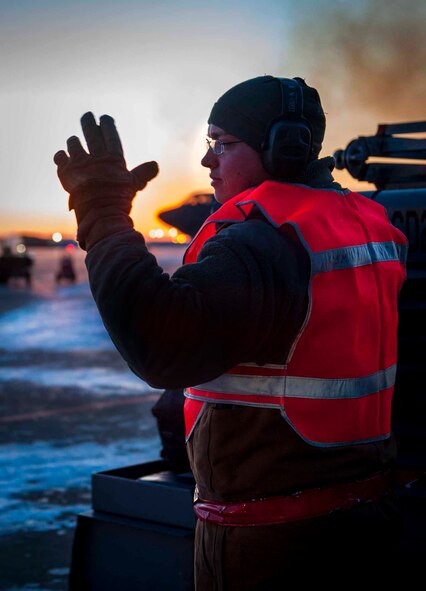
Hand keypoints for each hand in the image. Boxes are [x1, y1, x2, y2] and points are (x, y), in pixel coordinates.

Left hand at [54, 112, 158, 248]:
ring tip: (73, 140)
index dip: (107, 125)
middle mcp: (96, 157)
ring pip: (73, 143)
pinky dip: (60, 156)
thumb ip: (143, 173)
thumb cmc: (119, 199)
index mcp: (113, 159)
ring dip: (73, 141)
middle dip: (89, 123)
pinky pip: (60, 157)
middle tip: (87, 115)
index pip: (110, 136)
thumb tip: (155, 164)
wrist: (99, 212)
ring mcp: (79, 163)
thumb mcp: (134, 185)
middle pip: (91, 134)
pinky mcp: (65, 172)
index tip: (104, 118)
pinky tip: (61, 156)